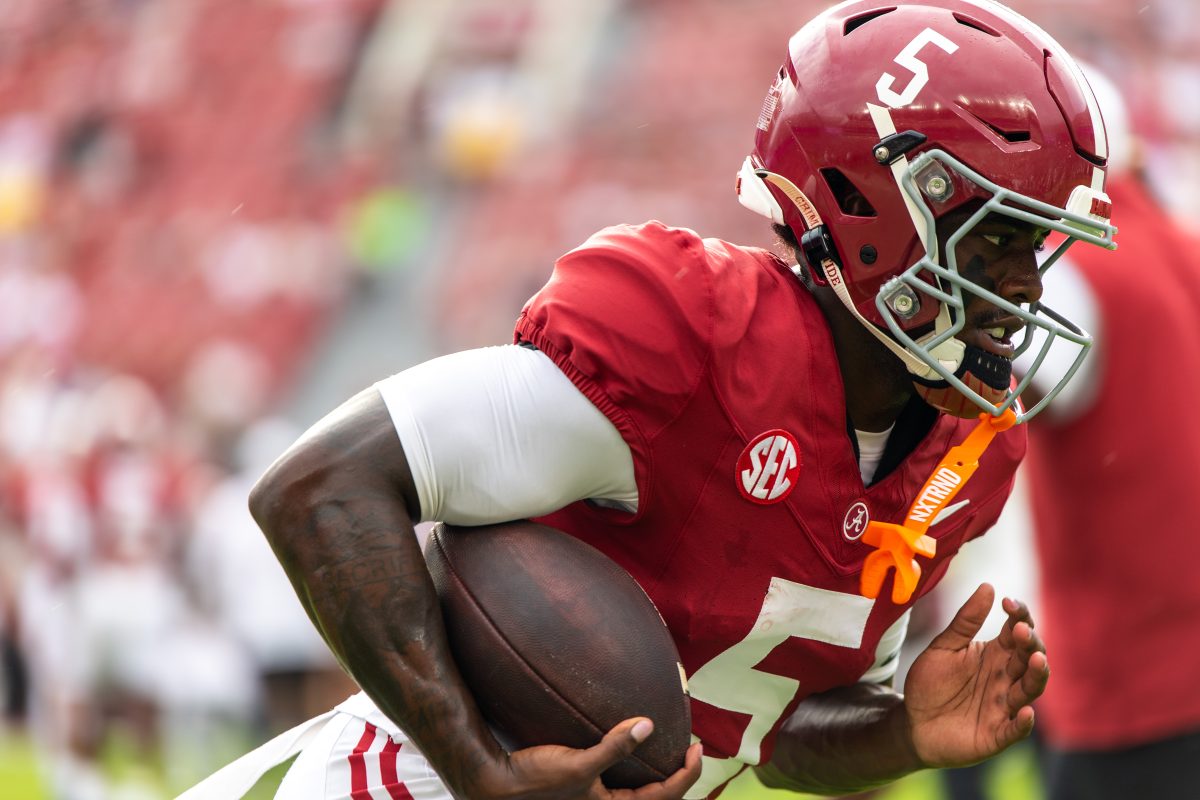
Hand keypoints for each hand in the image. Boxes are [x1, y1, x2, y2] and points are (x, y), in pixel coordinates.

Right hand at [476, 717, 702, 799]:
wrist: (497, 784)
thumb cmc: (535, 780)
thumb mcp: (579, 764)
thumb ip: (615, 747)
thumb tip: (648, 725)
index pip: (664, 797)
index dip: (688, 774)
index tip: (698, 748)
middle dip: (678, 778)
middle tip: (690, 751)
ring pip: (637, 795)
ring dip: (657, 777)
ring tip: (667, 751)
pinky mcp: (584, 792)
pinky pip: (620, 786)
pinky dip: (633, 771)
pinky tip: (630, 750)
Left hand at [901, 583, 1048, 768]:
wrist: (912, 722)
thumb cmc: (931, 683)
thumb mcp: (944, 647)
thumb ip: (965, 621)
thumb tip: (988, 586)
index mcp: (995, 654)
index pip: (1016, 632)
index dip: (1019, 616)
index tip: (1008, 602)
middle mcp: (1005, 678)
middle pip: (1028, 658)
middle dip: (1030, 643)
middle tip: (1021, 630)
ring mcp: (1003, 706)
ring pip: (1029, 690)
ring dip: (1036, 676)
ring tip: (1036, 659)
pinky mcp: (996, 733)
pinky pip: (1014, 730)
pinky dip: (1023, 723)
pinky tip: (1026, 712)